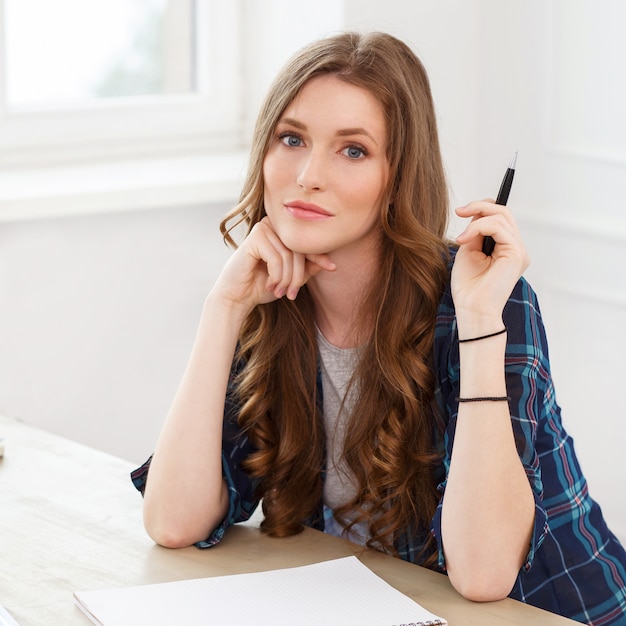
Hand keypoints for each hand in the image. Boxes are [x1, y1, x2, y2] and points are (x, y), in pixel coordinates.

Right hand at [212, 217, 335, 313]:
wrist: (238, 296)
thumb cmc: (263, 285)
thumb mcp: (291, 278)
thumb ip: (308, 268)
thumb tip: (331, 263)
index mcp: (283, 232)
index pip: (307, 242)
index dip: (320, 256)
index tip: (333, 268)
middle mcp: (274, 225)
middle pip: (300, 249)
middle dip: (298, 276)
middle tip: (292, 294)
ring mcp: (264, 228)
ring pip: (289, 255)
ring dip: (287, 279)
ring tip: (280, 291)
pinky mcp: (255, 236)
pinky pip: (277, 258)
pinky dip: (276, 275)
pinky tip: (269, 284)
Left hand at [451, 200, 528, 331]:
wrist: (472, 308)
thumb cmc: (468, 287)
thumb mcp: (468, 251)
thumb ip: (474, 232)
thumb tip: (475, 213)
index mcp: (506, 248)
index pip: (500, 218)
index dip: (482, 208)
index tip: (461, 211)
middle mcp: (516, 248)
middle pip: (504, 213)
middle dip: (479, 206)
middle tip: (460, 211)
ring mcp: (519, 250)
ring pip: (501, 217)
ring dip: (476, 221)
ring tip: (461, 238)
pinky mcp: (517, 253)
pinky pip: (499, 227)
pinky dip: (478, 228)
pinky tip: (464, 239)